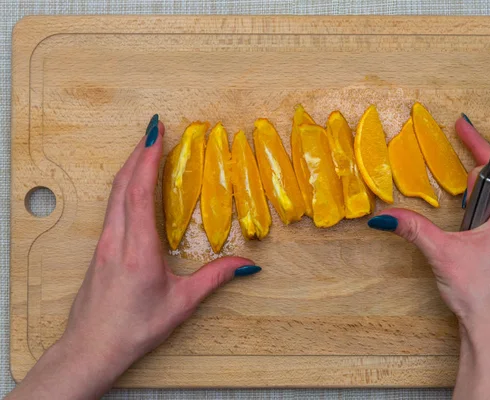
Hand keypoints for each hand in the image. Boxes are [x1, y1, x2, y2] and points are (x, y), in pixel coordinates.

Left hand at [8, 115, 259, 399]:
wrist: (92, 347)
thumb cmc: (136, 327)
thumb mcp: (181, 304)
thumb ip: (214, 279)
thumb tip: (247, 265)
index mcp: (138, 249)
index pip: (139, 192)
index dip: (147, 159)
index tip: (157, 133)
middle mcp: (116, 239)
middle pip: (123, 184)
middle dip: (138, 152)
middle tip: (154, 128)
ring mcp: (104, 242)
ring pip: (113, 193)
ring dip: (129, 165)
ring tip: (145, 146)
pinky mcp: (99, 248)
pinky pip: (111, 205)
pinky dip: (123, 184)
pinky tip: (132, 181)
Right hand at [368, 116, 489, 399]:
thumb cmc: (478, 293)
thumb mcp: (441, 254)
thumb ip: (413, 229)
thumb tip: (386, 216)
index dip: (482, 147)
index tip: (464, 128)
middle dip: (482, 174)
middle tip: (461, 176)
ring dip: (486, 197)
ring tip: (464, 201)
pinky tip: (473, 229)